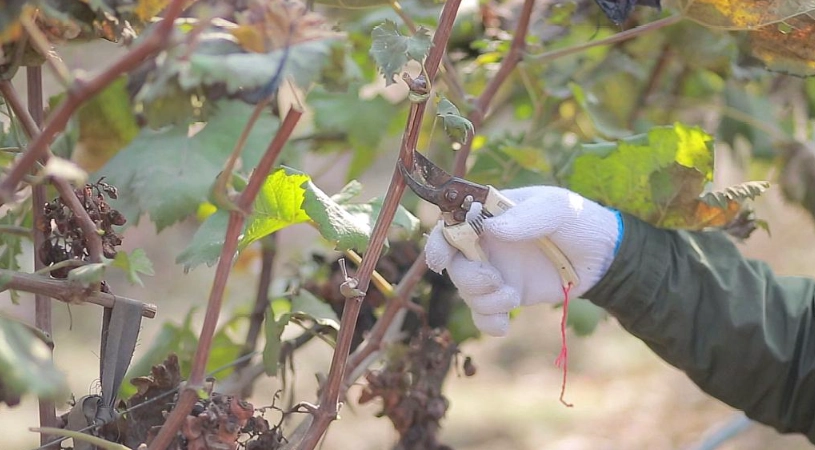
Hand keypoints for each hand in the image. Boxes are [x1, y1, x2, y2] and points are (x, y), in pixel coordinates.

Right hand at [425, 186, 621, 335]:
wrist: (604, 256)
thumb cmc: (578, 220)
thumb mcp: (556, 209)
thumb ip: (525, 217)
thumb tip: (491, 230)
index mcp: (490, 215)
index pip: (451, 225)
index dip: (439, 242)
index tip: (442, 258)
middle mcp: (485, 243)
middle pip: (454, 263)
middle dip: (466, 277)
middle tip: (492, 280)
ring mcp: (495, 271)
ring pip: (467, 291)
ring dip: (483, 299)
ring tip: (512, 296)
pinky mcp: (508, 295)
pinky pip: (484, 314)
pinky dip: (488, 323)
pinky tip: (504, 325)